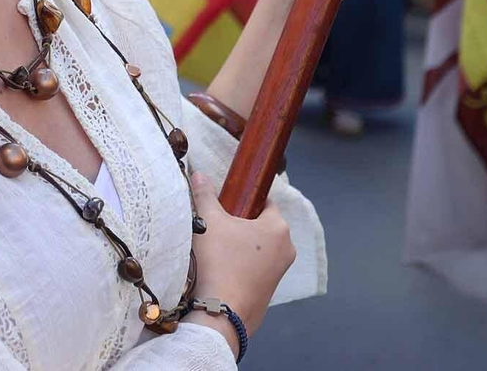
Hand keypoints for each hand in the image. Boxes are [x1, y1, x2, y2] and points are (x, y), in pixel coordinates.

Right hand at [185, 170, 295, 347]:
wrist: (220, 312)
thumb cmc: (219, 260)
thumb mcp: (207, 221)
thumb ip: (205, 194)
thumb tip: (199, 173)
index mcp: (278, 227)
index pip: (265, 201)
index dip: (244, 199)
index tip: (226, 202)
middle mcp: (287, 249)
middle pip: (262, 226)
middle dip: (241, 223)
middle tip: (216, 226)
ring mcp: (280, 273)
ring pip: (259, 249)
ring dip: (241, 246)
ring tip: (215, 249)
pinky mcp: (269, 292)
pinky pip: (256, 270)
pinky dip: (242, 266)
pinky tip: (221, 270)